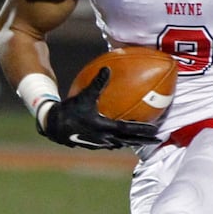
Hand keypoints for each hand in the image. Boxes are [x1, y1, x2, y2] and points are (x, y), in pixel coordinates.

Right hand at [39, 68, 159, 149]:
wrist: (53, 126)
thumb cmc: (69, 110)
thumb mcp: (84, 96)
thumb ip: (97, 83)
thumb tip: (107, 69)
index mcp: (104, 127)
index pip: (128, 129)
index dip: (142, 130)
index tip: (156, 130)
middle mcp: (104, 138)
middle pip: (129, 140)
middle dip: (145, 140)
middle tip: (159, 139)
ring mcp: (100, 144)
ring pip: (122, 144)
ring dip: (134, 142)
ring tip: (145, 140)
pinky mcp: (95, 145)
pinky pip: (113, 143)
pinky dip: (122, 141)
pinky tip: (125, 138)